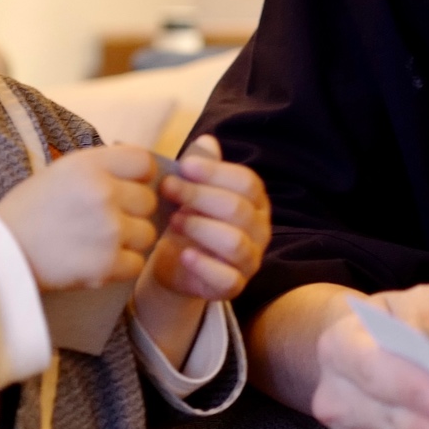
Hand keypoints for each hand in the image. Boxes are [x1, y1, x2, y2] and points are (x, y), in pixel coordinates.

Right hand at [0, 145, 157, 291]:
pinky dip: (122, 266)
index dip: (138, 177)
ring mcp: (108, 230)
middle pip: (148, 201)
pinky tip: (98, 261)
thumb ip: (99, 170)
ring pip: (147, 234)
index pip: (144, 162)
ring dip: (129, 241)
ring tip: (101, 243)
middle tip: (106, 222)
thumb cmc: (28, 211)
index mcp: (89, 165)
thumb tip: (138, 177)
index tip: (125, 188)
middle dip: (132, 212)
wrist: (1, 252)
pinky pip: (137, 264)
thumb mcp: (61, 172)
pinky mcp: (106, 264)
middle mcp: (103, 193)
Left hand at [133, 136, 271, 362]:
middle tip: (168, 189)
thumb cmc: (188, 218)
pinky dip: (204, 266)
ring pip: (234, 242)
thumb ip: (200, 168)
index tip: (184, 166)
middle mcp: (260, 230)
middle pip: (238, 209)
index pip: (247, 182)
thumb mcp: (190, 190)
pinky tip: (184, 254)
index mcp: (256, 201)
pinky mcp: (234, 287)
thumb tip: (206, 142)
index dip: (215, 172)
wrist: (175, 263)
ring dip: (200, 228)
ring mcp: (250, 260)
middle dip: (200, 196)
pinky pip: (227, 278)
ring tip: (173, 220)